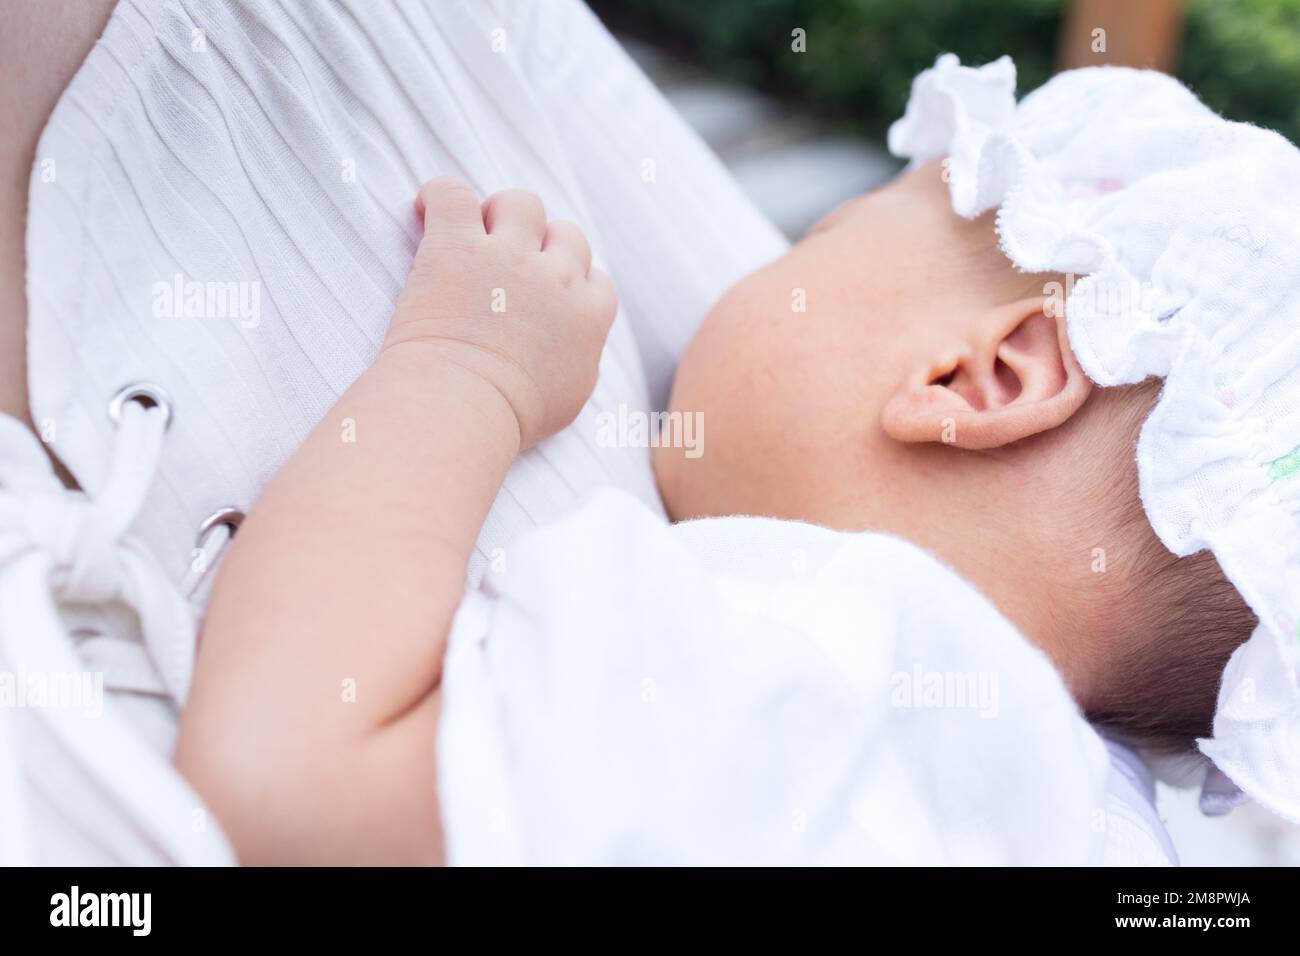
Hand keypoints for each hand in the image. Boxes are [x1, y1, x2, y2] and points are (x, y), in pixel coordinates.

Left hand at [384, 177, 617, 449]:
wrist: (463, 408)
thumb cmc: (511, 417)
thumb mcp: (570, 396)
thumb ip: (579, 357)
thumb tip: (574, 345)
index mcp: (589, 314)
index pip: (595, 277)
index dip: (569, 282)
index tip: (545, 297)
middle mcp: (556, 276)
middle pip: (564, 233)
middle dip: (541, 246)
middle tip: (505, 270)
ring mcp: (507, 256)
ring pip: (519, 203)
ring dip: (499, 214)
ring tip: (472, 237)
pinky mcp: (457, 246)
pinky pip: (453, 194)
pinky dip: (439, 196)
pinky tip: (425, 211)